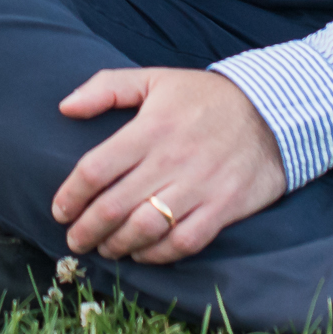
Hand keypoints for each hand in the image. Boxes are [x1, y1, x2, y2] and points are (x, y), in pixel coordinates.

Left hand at [51, 68, 286, 262]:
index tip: (59, 211)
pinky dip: (157, 255)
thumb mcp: (154, 78)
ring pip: (145, 228)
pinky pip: (183, 242)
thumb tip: (65, 107)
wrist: (273, 111)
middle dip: (87, 230)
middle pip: (114, 206)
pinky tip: (141, 254)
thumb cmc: (204, 97)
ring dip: (117, 245)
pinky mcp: (223, 207)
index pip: (95, 169)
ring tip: (105, 249)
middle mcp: (171, 159)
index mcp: (150, 128)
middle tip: (75, 241)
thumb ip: (106, 88)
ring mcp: (199, 186)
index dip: (71, 195)